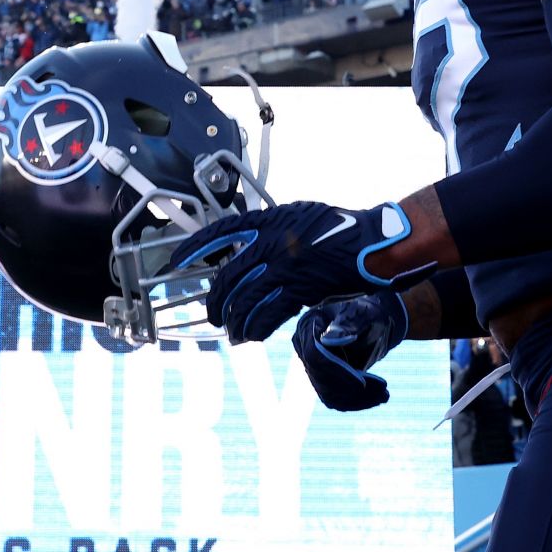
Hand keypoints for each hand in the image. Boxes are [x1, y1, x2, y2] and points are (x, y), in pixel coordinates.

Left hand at [167, 200, 431, 343]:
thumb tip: (245, 244)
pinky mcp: (301, 288)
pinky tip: (250, 336)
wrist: (373, 242)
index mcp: (268, 219)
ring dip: (234, 320)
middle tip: (211, 315)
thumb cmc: (339, 228)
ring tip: (230, 333)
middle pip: (229, 275)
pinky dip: (256, 326)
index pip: (220, 231)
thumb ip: (271, 228)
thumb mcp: (298, 216)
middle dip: (216, 299)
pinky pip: (268, 312)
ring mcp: (285, 265)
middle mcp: (272, 241)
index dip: (196, 247)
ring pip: (245, 298)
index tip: (178, 261)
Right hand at [292, 292, 409, 410]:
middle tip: (383, 389)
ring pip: (328, 393)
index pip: (314, 355)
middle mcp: (303, 346)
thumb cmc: (368, 312)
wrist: (373, 322)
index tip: (363, 382)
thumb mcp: (362, 314)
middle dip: (351, 388)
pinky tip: (379, 398)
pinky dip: (358, 402)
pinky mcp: (322, 380)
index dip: (336, 370)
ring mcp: (312, 366)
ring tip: (385, 394)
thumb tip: (327, 340)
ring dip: (358, 399)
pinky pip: (336, 399)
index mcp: (308, 325)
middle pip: (321, 378)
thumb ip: (347, 324)